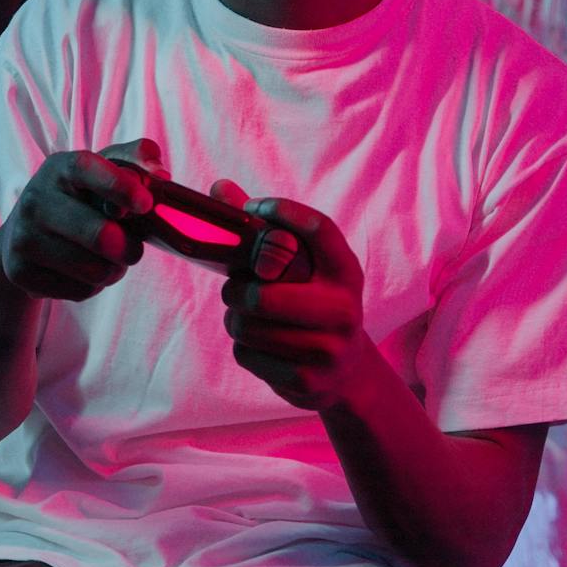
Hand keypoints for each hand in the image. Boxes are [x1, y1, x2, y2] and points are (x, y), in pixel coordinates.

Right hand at [0, 138, 160, 300]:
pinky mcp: (20, 272)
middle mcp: (34, 200)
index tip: (146, 203)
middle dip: (129, 248)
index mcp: (58, 169)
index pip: (86, 170)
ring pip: (94, 270)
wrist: (22, 234)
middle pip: (100, 235)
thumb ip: (135, 160)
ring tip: (108, 260)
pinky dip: (93, 286)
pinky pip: (80, 291)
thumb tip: (160, 172)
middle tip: (133, 249)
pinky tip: (83, 272)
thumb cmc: (76, 200)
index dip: (120, 186)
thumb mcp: (101, 171)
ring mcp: (23, 238)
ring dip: (113, 270)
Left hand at [215, 190, 375, 410]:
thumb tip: (219, 187)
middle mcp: (344, 308)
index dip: (282, 211)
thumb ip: (261, 229)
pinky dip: (243, 348)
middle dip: (235, 291)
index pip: (318, 228)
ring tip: (248, 318)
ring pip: (247, 326)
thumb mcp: (302, 269)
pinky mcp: (309, 379)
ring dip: (235, 320)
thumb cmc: (311, 305)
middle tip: (236, 290)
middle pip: (261, 295)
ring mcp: (330, 348)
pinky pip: (247, 355)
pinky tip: (262, 345)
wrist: (347, 372)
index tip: (254, 207)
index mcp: (345, 272)